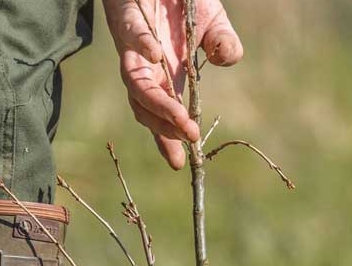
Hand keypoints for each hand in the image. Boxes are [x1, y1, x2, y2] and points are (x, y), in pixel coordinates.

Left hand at [103, 0, 243, 169]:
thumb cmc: (183, 1)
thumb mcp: (215, 24)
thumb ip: (225, 46)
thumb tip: (225, 60)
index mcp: (165, 73)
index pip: (159, 116)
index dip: (166, 141)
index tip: (179, 163)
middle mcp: (145, 65)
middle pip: (143, 107)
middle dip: (165, 126)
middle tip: (189, 136)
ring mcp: (132, 44)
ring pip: (135, 81)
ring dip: (156, 101)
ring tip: (178, 116)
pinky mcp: (126, 15)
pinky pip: (131, 33)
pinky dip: (141, 45)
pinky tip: (156, 55)